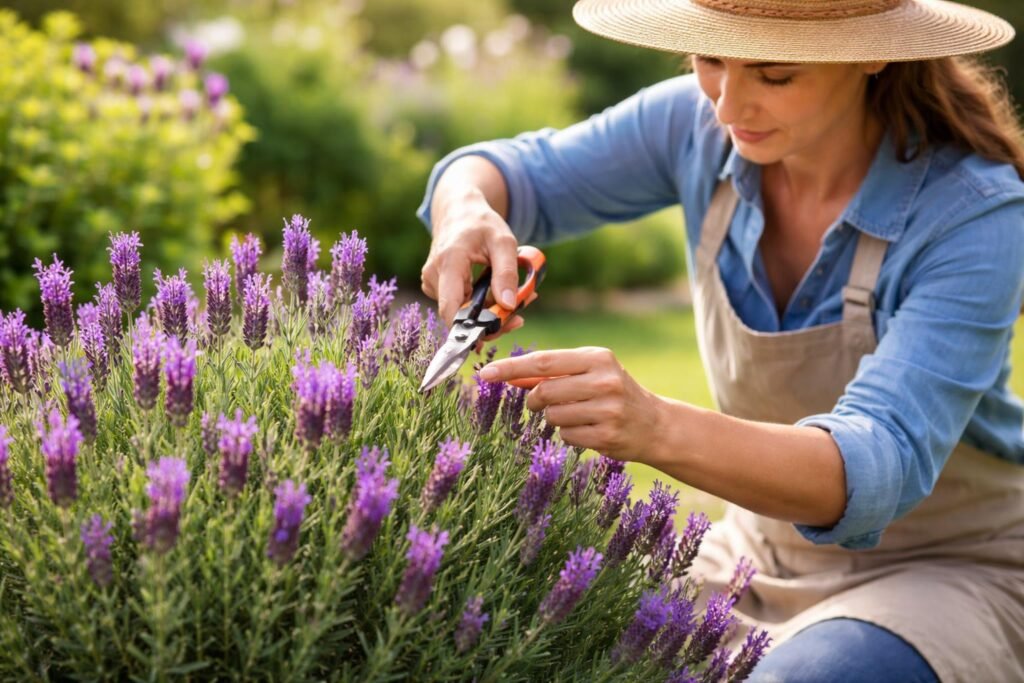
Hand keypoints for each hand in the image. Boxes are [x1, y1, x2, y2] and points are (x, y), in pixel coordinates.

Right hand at [420, 190, 524, 335]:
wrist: (459, 212)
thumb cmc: (482, 223)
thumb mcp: (504, 242)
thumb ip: (507, 273)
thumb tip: (509, 306)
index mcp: (449, 262)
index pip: (451, 308)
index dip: (470, 329)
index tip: (497, 332)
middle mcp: (433, 274)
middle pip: (458, 315)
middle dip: (489, 321)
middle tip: (518, 318)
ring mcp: (431, 282)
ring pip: (459, 313)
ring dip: (486, 314)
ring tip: (513, 301)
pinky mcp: (435, 287)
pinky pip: (457, 305)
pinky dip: (477, 307)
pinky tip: (494, 297)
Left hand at [479, 347, 661, 459]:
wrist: (654, 424)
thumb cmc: (612, 393)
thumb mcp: (587, 373)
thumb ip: (550, 373)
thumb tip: (509, 376)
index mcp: (597, 357)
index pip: (543, 361)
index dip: (511, 368)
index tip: (486, 374)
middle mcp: (605, 380)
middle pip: (544, 391)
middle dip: (533, 400)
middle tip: (538, 403)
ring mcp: (608, 409)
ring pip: (553, 416)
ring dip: (554, 418)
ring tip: (576, 415)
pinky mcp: (607, 435)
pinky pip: (566, 435)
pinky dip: (568, 434)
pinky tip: (587, 429)